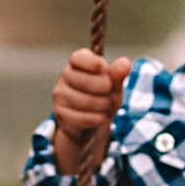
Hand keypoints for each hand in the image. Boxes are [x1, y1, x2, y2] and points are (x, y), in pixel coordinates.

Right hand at [51, 48, 128, 175]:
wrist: (89, 128)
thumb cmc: (104, 100)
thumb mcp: (115, 88)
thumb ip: (118, 75)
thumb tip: (125, 62)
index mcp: (77, 65)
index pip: (79, 57)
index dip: (92, 64)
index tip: (104, 70)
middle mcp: (64, 79)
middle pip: (88, 80)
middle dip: (105, 90)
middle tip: (111, 97)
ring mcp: (59, 97)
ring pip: (86, 99)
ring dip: (102, 107)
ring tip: (105, 110)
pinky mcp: (60, 116)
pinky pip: (81, 117)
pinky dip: (94, 120)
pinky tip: (97, 121)